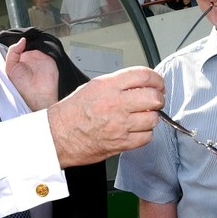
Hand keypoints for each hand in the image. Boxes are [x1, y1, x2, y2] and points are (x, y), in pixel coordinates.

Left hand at [5, 37, 58, 110]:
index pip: (18, 45)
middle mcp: (30, 57)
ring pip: (38, 41)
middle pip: (28, 41)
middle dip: (28, 36)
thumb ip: (12, 53)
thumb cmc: (23, 87)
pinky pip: (48, 46)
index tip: (18, 34)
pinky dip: (45, 42)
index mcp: (19, 59)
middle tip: (27, 32)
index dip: (18, 39)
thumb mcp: (11, 68)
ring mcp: (40, 56)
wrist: (39, 95)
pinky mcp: (49, 57)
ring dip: (36, 38)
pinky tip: (40, 41)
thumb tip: (22, 40)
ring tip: (33, 35)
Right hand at [47, 66, 164, 167]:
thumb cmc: (71, 113)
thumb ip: (117, 84)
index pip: (143, 75)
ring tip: (142, 117)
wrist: (58, 135)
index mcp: (108, 86)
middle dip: (157, 99)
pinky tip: (137, 130)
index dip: (156, 79)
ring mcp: (120, 124)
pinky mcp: (121, 142)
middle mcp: (116, 103)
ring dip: (151, 117)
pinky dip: (145, 134)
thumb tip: (138, 84)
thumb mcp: (92, 87)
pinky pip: (146, 137)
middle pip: (153, 97)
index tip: (158, 84)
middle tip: (154, 101)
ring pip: (153, 119)